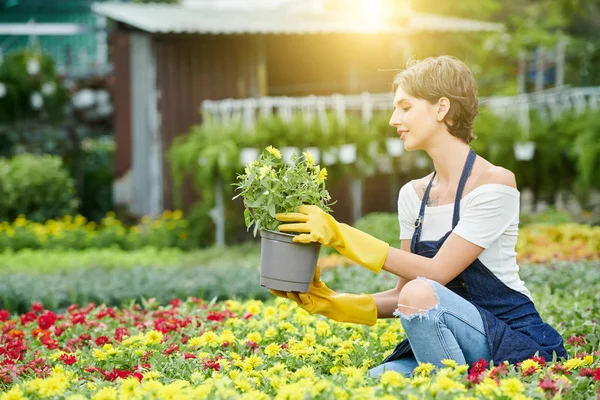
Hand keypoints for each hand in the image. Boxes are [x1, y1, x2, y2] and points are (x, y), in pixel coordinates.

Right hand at [270, 265, 377, 325]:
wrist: (333, 303)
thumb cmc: (323, 292)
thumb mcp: (316, 281)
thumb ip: (315, 274)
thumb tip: (315, 264)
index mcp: (298, 292)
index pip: (285, 290)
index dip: (277, 288)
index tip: (268, 285)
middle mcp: (299, 298)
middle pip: (286, 296)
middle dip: (280, 293)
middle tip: (272, 288)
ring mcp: (303, 304)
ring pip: (295, 299)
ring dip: (292, 295)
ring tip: (288, 289)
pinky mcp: (310, 308)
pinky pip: (306, 302)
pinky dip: (304, 297)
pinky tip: (302, 293)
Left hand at [275, 205, 389, 273]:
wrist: (340, 234)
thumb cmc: (328, 225)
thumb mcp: (320, 215)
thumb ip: (311, 212)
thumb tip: (297, 209)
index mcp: (315, 211)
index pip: (301, 208)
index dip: (291, 209)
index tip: (282, 209)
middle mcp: (314, 217)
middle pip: (296, 216)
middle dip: (285, 216)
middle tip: (275, 216)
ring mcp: (315, 226)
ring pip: (298, 226)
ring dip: (288, 227)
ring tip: (279, 228)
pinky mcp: (317, 236)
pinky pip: (306, 237)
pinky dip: (300, 238)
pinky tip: (293, 239)